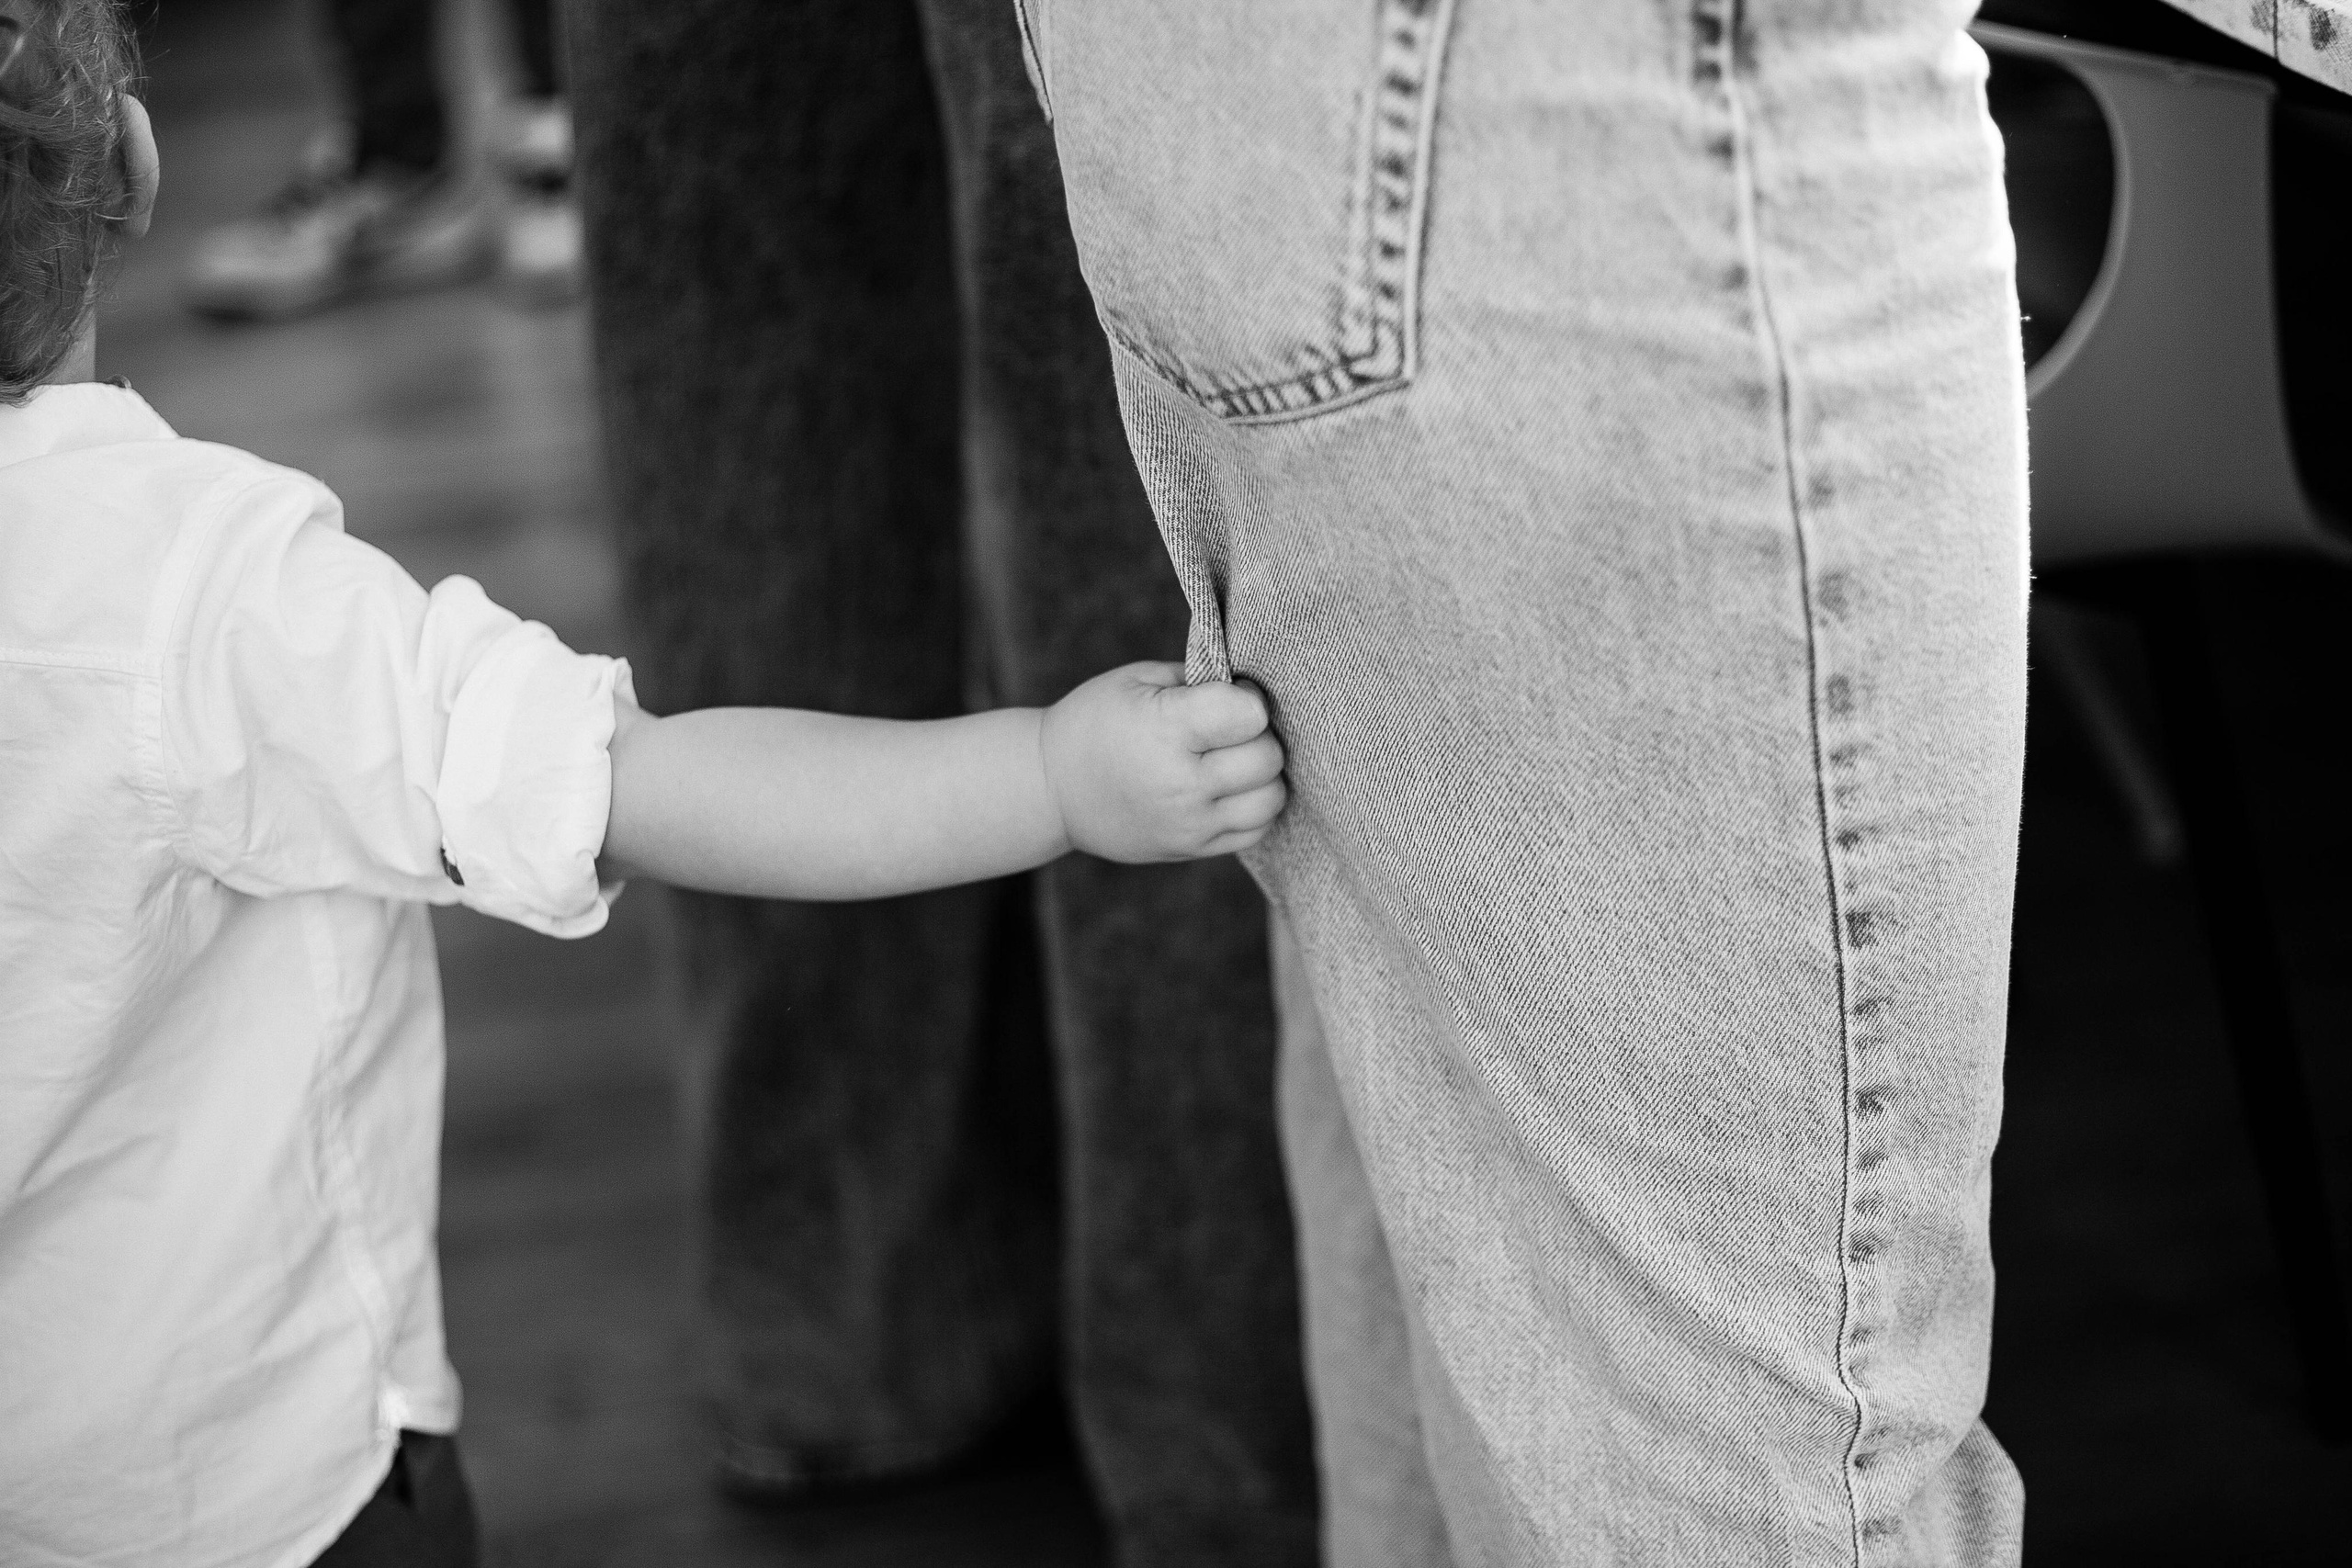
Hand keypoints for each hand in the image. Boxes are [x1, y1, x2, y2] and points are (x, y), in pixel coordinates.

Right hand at [1039, 662, 1287, 861]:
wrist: (1052, 789)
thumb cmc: (1097, 722)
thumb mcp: (1138, 680)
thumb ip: (1201, 678)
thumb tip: (1255, 689)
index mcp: (1166, 730)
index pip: (1250, 713)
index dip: (1246, 698)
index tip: (1225, 698)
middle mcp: (1182, 783)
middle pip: (1267, 757)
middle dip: (1258, 735)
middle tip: (1230, 730)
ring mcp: (1189, 823)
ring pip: (1271, 798)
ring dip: (1262, 775)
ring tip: (1234, 762)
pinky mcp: (1193, 849)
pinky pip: (1256, 830)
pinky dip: (1254, 806)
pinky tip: (1230, 790)